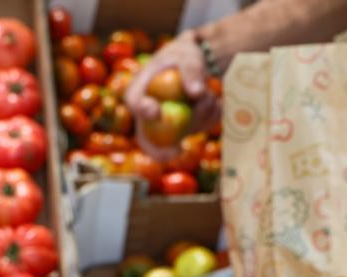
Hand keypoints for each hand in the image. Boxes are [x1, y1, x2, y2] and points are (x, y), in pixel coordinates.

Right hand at [124, 31, 219, 161]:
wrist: (193, 64)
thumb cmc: (184, 55)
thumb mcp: (187, 54)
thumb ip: (191, 70)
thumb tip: (197, 93)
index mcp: (139, 91)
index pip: (136, 102)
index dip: (143, 110)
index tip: (156, 111)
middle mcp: (147, 114)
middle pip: (146, 139)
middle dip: (160, 150)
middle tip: (176, 152)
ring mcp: (163, 126)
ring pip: (178, 136)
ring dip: (200, 118)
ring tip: (209, 93)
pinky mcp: (182, 131)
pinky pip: (197, 131)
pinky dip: (209, 118)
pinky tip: (211, 102)